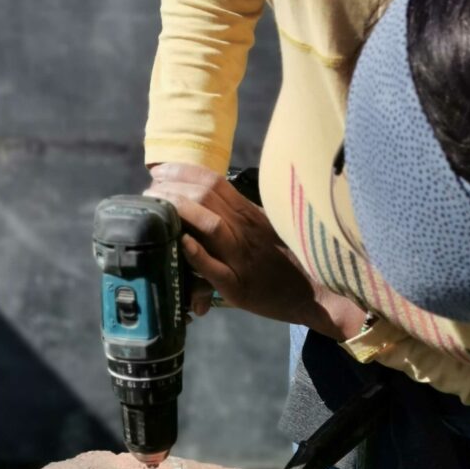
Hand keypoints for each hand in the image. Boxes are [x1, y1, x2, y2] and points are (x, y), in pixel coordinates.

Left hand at [145, 163, 366, 339]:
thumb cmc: (291, 264)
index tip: (160, 174)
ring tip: (155, 210)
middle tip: (149, 194)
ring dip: (179, 212)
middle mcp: (246, 230)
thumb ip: (240, 218)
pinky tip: (180, 243)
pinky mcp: (240, 287)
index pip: (213, 181)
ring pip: (210, 224)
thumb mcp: (267, 231)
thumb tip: (207, 207)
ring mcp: (243, 258)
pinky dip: (196, 254)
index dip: (182, 173)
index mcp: (251, 215)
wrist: (321, 295)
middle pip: (206, 196)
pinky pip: (215, 268)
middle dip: (171, 190)